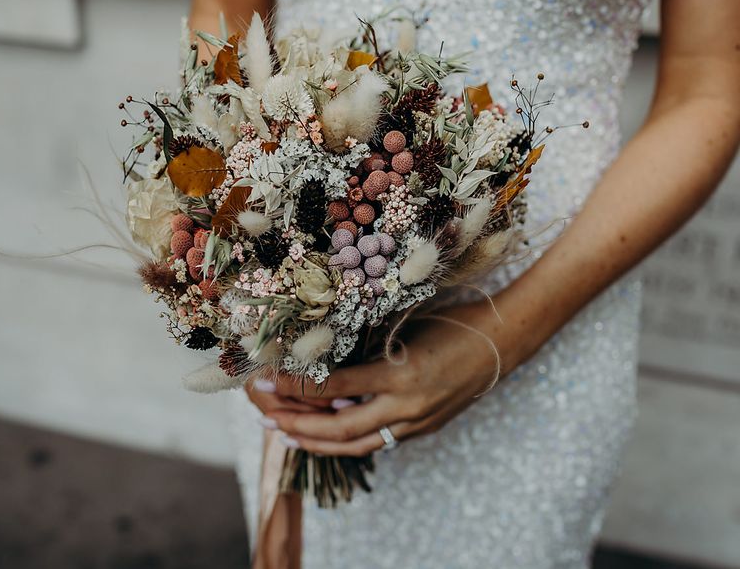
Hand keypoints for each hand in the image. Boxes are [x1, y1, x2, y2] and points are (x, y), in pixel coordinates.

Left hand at [247, 301, 503, 455]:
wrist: (500, 342)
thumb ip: (367, 345)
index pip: (335, 387)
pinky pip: (379, 441)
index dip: (296, 387)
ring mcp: (417, 421)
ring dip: (318, 443)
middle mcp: (407, 405)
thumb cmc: (452, 322)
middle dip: (298, 425)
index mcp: (400, 373)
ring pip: (358, 444)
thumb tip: (322, 353)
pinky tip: (327, 435)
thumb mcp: (404, 324)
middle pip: (340, 430)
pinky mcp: (424, 428)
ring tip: (287, 436)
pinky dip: (348, 441)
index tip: (266, 381)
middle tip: (266, 419)